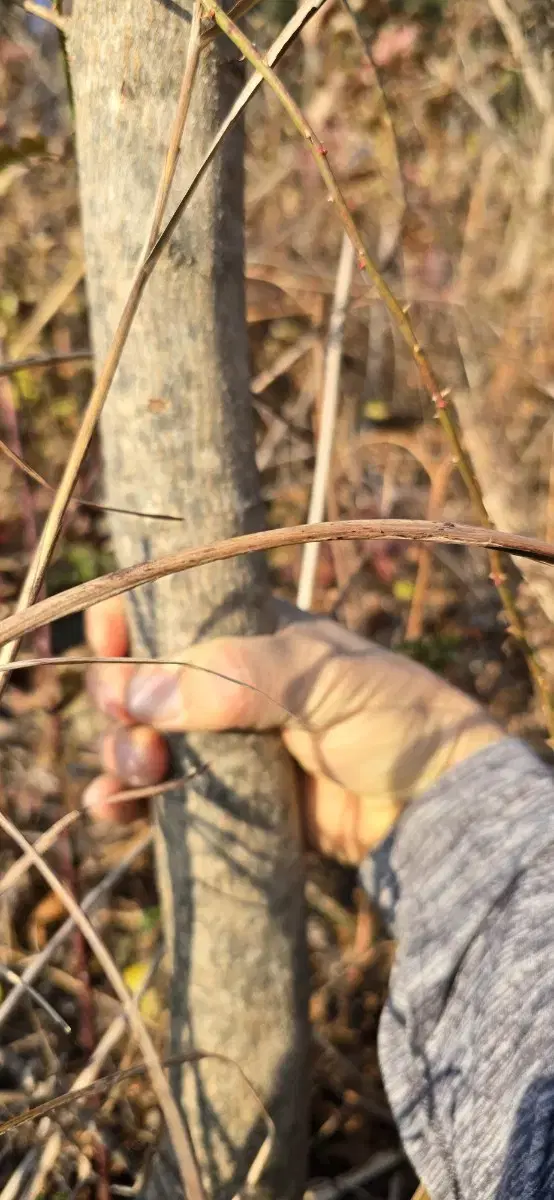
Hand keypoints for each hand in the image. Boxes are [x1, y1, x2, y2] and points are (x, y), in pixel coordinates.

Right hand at [84, 598, 503, 864]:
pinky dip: (126, 799)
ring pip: (141, 738)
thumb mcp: (321, 678)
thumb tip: (141, 695)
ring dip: (121, 752)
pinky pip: (158, 795)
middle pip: (140, 681)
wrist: (434, 806)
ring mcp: (223, 742)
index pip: (166, 610)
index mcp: (249, 633)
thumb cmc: (392, 718)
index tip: (109, 648)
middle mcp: (226, 684)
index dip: (126, 623)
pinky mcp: (225, 798)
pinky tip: (114, 807)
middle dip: (119, 701)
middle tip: (132, 727)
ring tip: (140, 772)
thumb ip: (236, 677)